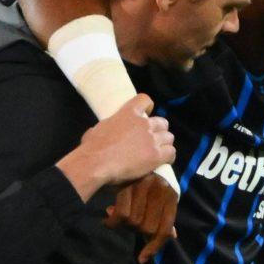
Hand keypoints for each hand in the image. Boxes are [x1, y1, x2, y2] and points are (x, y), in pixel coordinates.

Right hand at [59, 94, 173, 197]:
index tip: (147, 113)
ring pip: (169, 138)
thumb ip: (107, 126)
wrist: (96, 163)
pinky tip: (163, 162)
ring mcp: (151, 139)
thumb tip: (101, 131)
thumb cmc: (92, 147)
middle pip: (162, 122)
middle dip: (159, 130)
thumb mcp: (97, 129)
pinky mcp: (156, 155)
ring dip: (165, 144)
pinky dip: (169, 157)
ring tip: (159, 152)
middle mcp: (143, 123)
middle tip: (152, 140)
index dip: (148, 107)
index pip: (145, 99)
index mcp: (128, 113)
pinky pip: (171, 153)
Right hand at [105, 169, 179, 262]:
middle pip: (147, 229)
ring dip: (122, 226)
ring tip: (116, 218)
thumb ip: (164, 213)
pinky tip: (107, 219)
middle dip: (134, 232)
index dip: (154, 247)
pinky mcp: (129, 184)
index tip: (143, 259)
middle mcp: (162, 190)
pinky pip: (121, 215)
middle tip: (125, 226)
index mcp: (172, 195)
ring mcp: (145, 186)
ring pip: (134, 223)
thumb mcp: (159, 193)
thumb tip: (172, 236)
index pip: (165, 229)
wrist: (131, 149)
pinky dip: (112, 222)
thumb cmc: (146, 175)